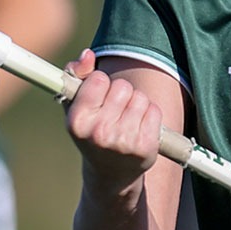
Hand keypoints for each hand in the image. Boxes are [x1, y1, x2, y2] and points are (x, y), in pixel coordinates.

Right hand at [64, 50, 161, 191]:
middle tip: (114, 113)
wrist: (110, 174)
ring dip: (136, 104)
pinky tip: (139, 128)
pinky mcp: (145, 147)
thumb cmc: (90, 132)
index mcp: (77, 122)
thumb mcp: (75, 106)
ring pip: (140, 97)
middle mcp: (99, 133)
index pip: (98, 79)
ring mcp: (124, 141)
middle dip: (121, 94)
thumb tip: (88, 54)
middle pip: (122, 86)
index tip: (98, 100)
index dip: (100, 85)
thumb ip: (76, 75)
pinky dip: (150, 115)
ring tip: (126, 121)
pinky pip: (155, 110)